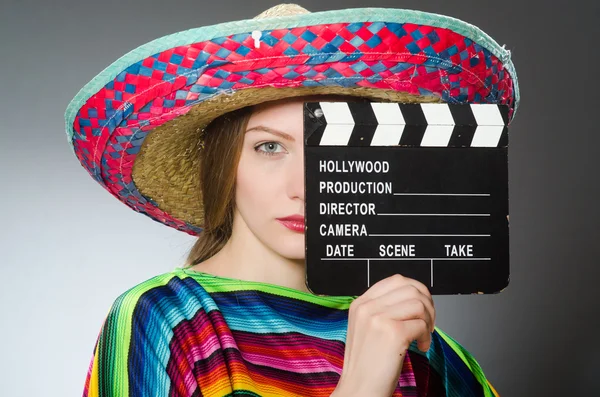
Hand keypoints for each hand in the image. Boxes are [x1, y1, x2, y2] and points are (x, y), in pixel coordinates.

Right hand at [332, 274, 435, 396]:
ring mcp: (378, 318)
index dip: (416, 291)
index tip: (422, 308)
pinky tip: (420, 347)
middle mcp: (367, 307)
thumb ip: (383, 310)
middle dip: (427, 305)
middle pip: (410, 289)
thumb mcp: (367, 328)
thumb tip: (414, 299)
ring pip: (418, 303)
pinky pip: (421, 324)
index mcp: (360, 304)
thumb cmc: (368, 364)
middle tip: (427, 323)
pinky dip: (426, 337)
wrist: (359, 389)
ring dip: (428, 320)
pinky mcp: (392, 332)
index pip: (396, 280)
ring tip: (423, 337)